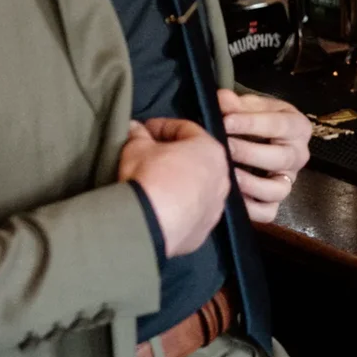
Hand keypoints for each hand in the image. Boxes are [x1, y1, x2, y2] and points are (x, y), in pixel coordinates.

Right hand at [120, 118, 230, 255]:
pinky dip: (179, 208)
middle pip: (196, 159)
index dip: (162, 126)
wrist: (151, 224)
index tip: (145, 130)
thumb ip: (138, 135)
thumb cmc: (150, 176)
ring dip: (179, 183)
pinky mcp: (204, 229)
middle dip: (173, 155)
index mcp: (210, 150)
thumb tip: (135, 129)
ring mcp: (216, 206)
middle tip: (149, 156)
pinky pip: (192, 213)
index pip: (186, 129)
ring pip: (197, 188)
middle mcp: (221, 177)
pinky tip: (160, 209)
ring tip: (154, 184)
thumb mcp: (137, 148)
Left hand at [218, 88, 310, 224]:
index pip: (279, 125)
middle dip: (248, 152)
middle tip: (223, 146)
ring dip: (249, 182)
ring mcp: (288, 181)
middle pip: (280, 158)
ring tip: (226, 173)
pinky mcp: (276, 202)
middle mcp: (299, 155)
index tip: (225, 120)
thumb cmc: (255, 120)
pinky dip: (249, 208)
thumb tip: (223, 100)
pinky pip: (268, 212)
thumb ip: (236, 103)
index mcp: (298, 127)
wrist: (258, 139)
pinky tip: (230, 195)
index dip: (251, 123)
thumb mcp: (250, 106)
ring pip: (277, 189)